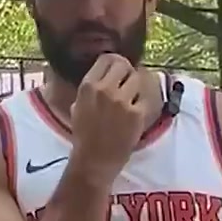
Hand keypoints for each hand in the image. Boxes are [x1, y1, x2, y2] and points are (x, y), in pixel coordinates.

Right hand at [70, 54, 145, 184]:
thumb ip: (91, 88)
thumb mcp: (78, 106)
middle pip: (124, 64)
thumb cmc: (84, 136)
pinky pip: (144, 98)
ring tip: (129, 101)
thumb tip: (105, 74)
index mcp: (88, 86)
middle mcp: (105, 90)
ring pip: (136, 79)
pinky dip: (140, 104)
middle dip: (126, 72)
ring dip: (134, 88)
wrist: (94, 162)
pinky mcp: (137, 114)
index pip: (107, 58)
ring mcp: (122, 102)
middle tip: (126, 84)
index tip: (117, 71)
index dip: (114, 63)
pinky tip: (133, 114)